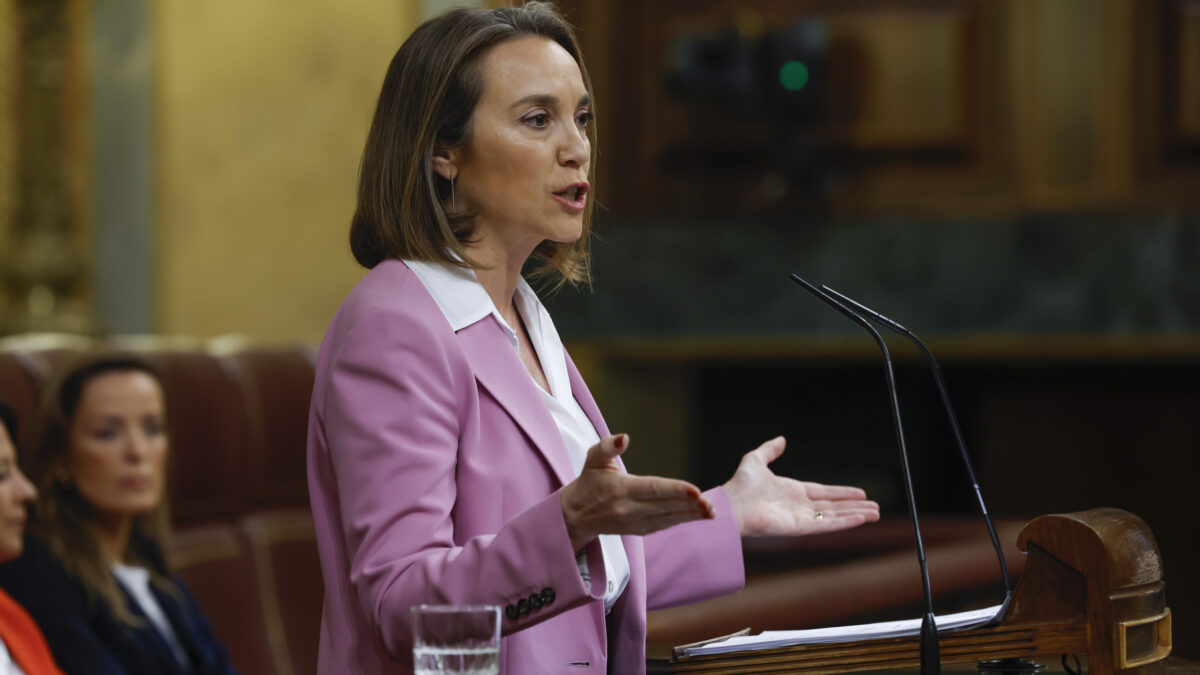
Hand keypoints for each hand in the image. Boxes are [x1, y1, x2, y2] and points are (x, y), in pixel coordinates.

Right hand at [561, 434, 714, 550]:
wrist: (575, 515)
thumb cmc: (589, 482)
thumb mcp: (593, 459)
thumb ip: (607, 446)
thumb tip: (624, 437)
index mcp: (621, 490)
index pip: (653, 489)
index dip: (675, 490)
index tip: (696, 490)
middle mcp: (628, 509)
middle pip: (665, 507)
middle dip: (689, 506)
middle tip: (710, 504)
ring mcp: (634, 523)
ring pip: (667, 519)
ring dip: (690, 516)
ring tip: (710, 511)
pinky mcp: (638, 530)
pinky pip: (664, 525)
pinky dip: (681, 521)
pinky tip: (697, 516)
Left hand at [723, 436, 880, 536]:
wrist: (731, 504)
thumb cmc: (740, 485)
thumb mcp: (755, 460)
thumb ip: (769, 450)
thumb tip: (781, 439)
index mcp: (792, 491)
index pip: (824, 492)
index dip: (842, 492)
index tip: (861, 492)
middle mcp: (799, 506)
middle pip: (834, 507)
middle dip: (855, 507)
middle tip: (876, 508)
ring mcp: (801, 518)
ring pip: (834, 517)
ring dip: (856, 515)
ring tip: (876, 515)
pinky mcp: (800, 528)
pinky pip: (827, 526)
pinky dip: (845, 523)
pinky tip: (861, 520)